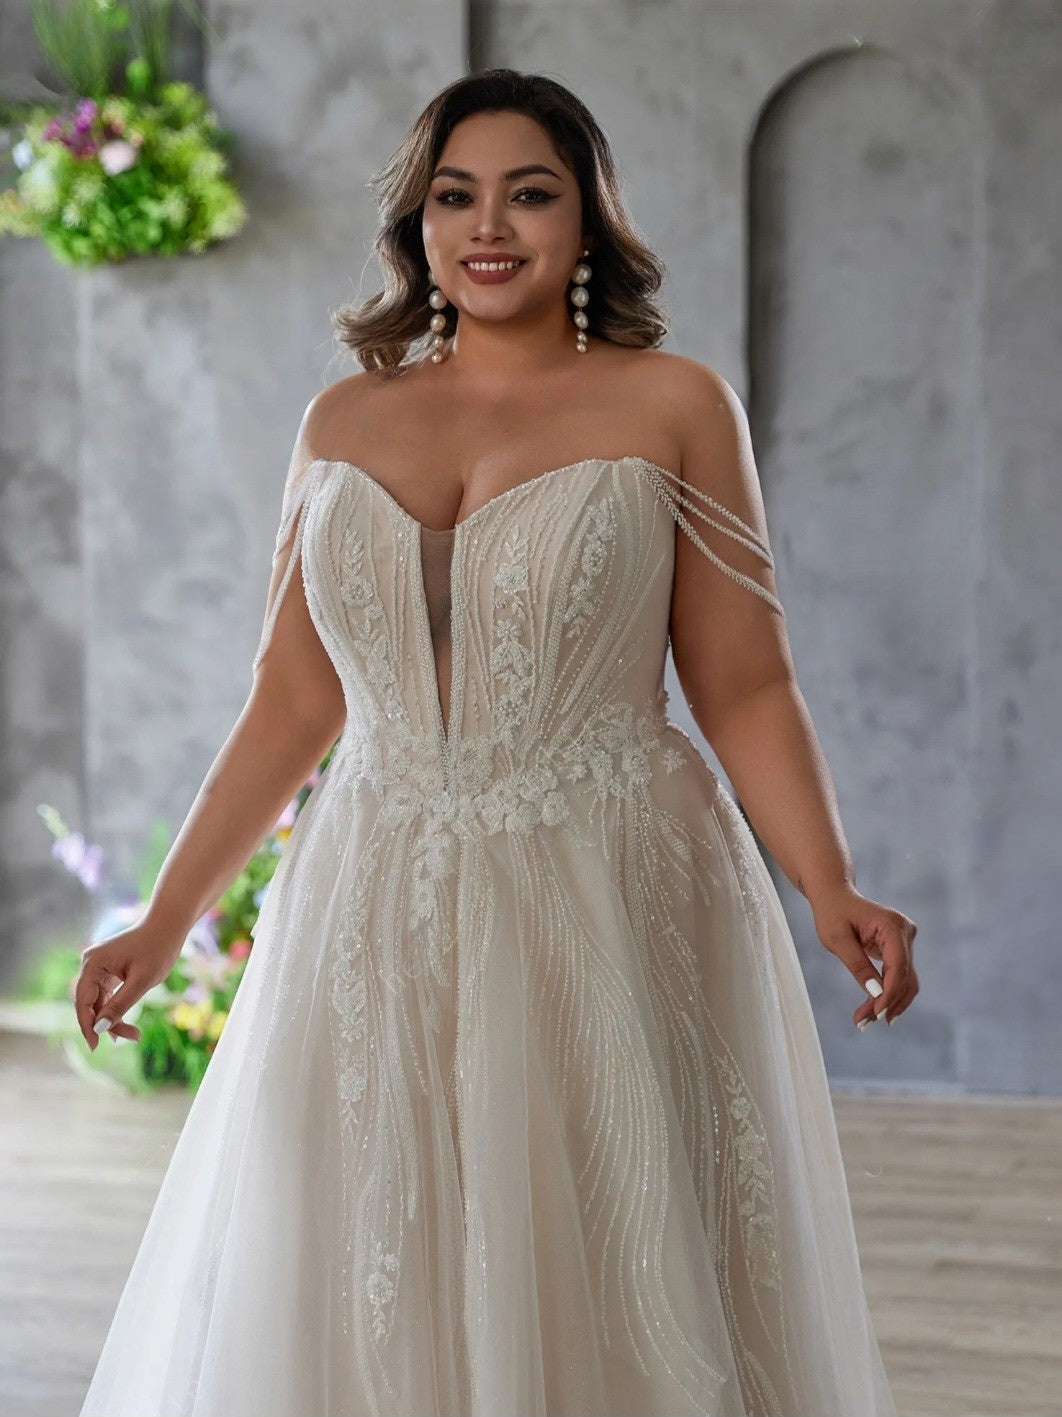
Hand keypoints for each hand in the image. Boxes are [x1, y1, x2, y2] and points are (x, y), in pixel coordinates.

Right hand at [73, 922, 182, 1049]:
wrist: (169, 925)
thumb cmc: (158, 949)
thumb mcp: (141, 981)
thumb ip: (120, 1005)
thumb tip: (100, 1028)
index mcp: (93, 964)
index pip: (82, 1002)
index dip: (88, 1026)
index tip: (96, 1047)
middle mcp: (90, 964)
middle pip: (90, 1003)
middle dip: (105, 1024)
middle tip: (129, 1039)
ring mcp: (99, 966)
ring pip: (99, 1001)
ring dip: (112, 1018)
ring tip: (134, 1035)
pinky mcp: (108, 969)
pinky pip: (106, 994)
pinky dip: (115, 1008)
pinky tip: (124, 1025)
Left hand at [810, 884, 918, 1028]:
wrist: (835, 896)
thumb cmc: (833, 912)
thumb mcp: (837, 940)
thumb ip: (858, 966)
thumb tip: (876, 993)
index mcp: (891, 925)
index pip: (898, 966)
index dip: (889, 993)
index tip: (876, 1013)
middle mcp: (905, 931)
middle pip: (904, 976)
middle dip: (887, 1002)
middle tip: (864, 1022)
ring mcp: (905, 939)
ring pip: (905, 980)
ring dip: (889, 1002)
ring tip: (866, 1020)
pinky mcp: (900, 947)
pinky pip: (899, 975)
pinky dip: (888, 992)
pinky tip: (876, 1009)